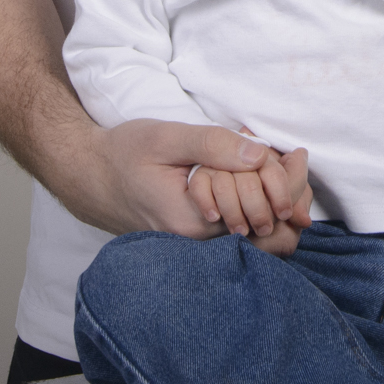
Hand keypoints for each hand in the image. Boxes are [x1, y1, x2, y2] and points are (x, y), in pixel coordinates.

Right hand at [87, 119, 304, 239]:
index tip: (292, 152)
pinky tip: (259, 177)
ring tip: (276, 164)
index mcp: (195, 224)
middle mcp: (201, 244)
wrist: (91, 176)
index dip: (289, 183)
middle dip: (291, 193)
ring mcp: (201, 246)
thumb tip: (259, 155)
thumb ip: (213, 145)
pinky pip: (247, 232)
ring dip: (279, 200)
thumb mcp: (166, 138)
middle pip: (276, 236)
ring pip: (265, 238)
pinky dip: (262, 205)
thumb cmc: (125, 153)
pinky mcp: (202, 239)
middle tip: (289, 156)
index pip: (268, 217)